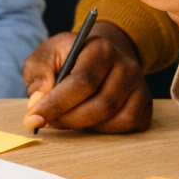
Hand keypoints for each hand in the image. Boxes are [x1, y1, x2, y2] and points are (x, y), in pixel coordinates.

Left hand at [21, 21, 151, 132]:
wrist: (99, 55)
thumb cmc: (68, 57)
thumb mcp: (47, 55)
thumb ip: (38, 72)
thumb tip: (38, 100)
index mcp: (101, 48)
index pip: (81, 81)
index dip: (56, 104)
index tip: (33, 119)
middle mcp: (126, 65)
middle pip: (101, 104)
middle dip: (69, 119)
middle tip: (49, 121)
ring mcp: (140, 85)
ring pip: (115, 119)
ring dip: (86, 126)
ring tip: (67, 118)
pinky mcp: (145, 103)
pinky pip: (129, 126)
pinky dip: (106, 130)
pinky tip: (90, 120)